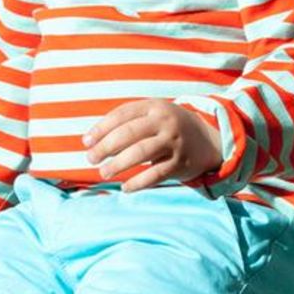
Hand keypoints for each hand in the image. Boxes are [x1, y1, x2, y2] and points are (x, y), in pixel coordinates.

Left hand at [84, 98, 222, 191]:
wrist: (208, 139)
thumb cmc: (167, 127)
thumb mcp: (152, 114)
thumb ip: (127, 121)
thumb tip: (90, 140)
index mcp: (154, 106)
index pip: (122, 114)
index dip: (101, 128)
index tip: (86, 142)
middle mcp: (165, 122)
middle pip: (129, 133)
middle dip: (105, 147)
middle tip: (91, 159)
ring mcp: (174, 142)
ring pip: (140, 153)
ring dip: (118, 164)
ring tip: (104, 173)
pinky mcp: (180, 162)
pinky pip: (155, 175)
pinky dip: (138, 183)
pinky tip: (125, 188)